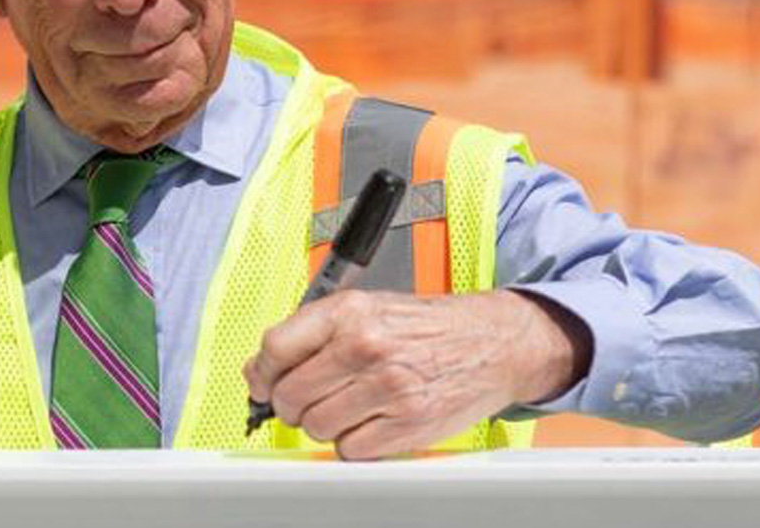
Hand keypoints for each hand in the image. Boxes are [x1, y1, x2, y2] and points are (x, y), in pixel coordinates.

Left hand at [243, 288, 589, 458]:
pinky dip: (354, 444)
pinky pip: (350, 450)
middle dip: (293, 404)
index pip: (276, 347)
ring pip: (316, 427)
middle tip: (312, 400)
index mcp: (351, 311)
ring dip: (325, 425)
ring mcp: (386, 387)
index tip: (265, 383)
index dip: (263, 372)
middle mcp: (365, 345)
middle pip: (290, 395)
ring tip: (350, 408)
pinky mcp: (406, 424)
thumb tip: (263, 370)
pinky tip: (372, 423)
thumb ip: (318, 332)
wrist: (495, 342)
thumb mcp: (373, 308)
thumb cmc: (432, 327)